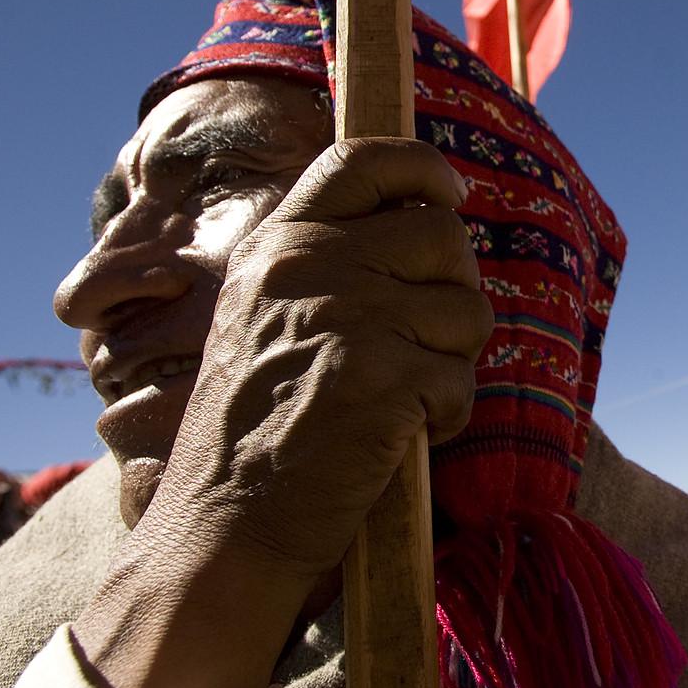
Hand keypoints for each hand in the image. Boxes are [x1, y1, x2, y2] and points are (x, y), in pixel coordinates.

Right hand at [74, 139, 492, 687]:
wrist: (220, 527)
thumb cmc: (248, 432)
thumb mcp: (260, 318)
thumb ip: (323, 264)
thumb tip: (426, 220)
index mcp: (277, 244)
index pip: (365, 160)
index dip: (422, 168)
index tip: (447, 194)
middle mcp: (311, 265)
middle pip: (442, 236)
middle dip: (451, 291)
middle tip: (420, 343)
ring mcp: (351, 317)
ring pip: (467, 309)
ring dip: (452, 361)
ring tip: (400, 399)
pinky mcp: (387, 378)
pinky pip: (462, 379)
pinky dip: (446, 416)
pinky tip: (399, 438)